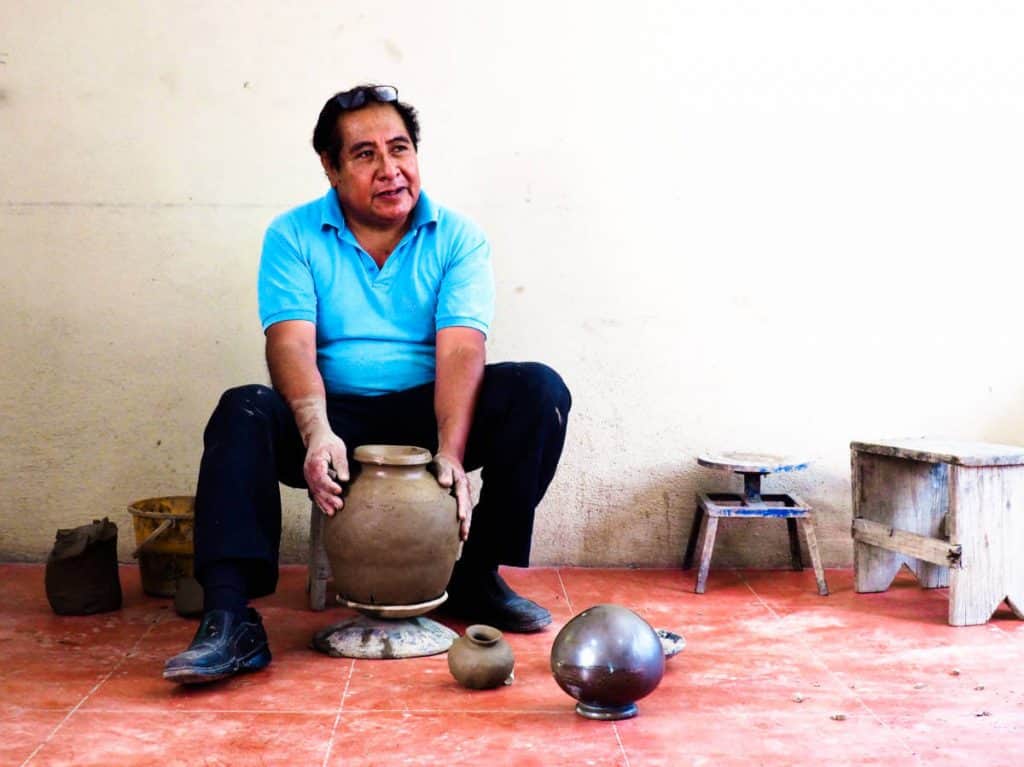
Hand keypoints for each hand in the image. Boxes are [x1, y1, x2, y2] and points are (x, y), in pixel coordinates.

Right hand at [292, 396, 348, 515]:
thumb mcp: (338, 449)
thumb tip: (344, 479)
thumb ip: (341, 464)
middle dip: (328, 499)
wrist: (316, 438)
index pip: (321, 478)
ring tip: (332, 513)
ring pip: (315, 493)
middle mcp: (309, 472)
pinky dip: (320, 502)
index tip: (339, 491)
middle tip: (339, 506)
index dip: (330, 486)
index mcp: (316, 463)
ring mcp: (309, 477)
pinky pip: (314, 493)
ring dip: (324, 504)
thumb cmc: (328, 442)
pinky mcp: (311, 480)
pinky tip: (326, 510)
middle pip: (318, 488)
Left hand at [432, 453, 472, 540]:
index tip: (462, 517)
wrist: (449, 461)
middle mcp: (465, 490)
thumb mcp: (441, 464)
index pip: (462, 496)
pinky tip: (460, 534)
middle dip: (467, 522)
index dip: (462, 507)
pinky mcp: (461, 500)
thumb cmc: (442, 463)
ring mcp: (465, 496)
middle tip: (464, 534)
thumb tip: (446, 484)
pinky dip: (464, 523)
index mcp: (461, 481)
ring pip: (468, 512)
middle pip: (468, 507)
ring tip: (463, 538)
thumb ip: (443, 472)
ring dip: (466, 525)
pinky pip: (464, 512)